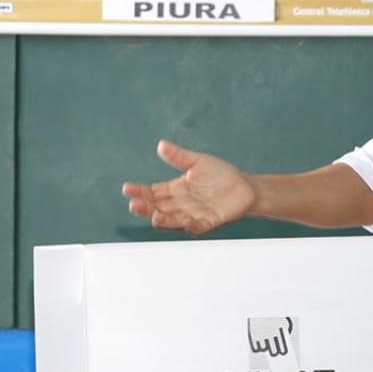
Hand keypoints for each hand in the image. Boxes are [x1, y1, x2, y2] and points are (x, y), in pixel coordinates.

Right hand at [122, 139, 256, 234]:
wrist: (245, 186)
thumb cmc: (220, 175)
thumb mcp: (197, 162)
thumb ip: (179, 156)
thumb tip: (161, 145)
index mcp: (175, 190)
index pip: (152, 192)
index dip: (139, 191)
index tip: (127, 188)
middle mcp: (181, 205)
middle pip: (158, 208)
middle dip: (145, 208)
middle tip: (134, 205)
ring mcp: (194, 214)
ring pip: (173, 220)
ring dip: (163, 220)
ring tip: (154, 216)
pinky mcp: (210, 221)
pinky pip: (198, 227)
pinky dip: (192, 226)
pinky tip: (186, 221)